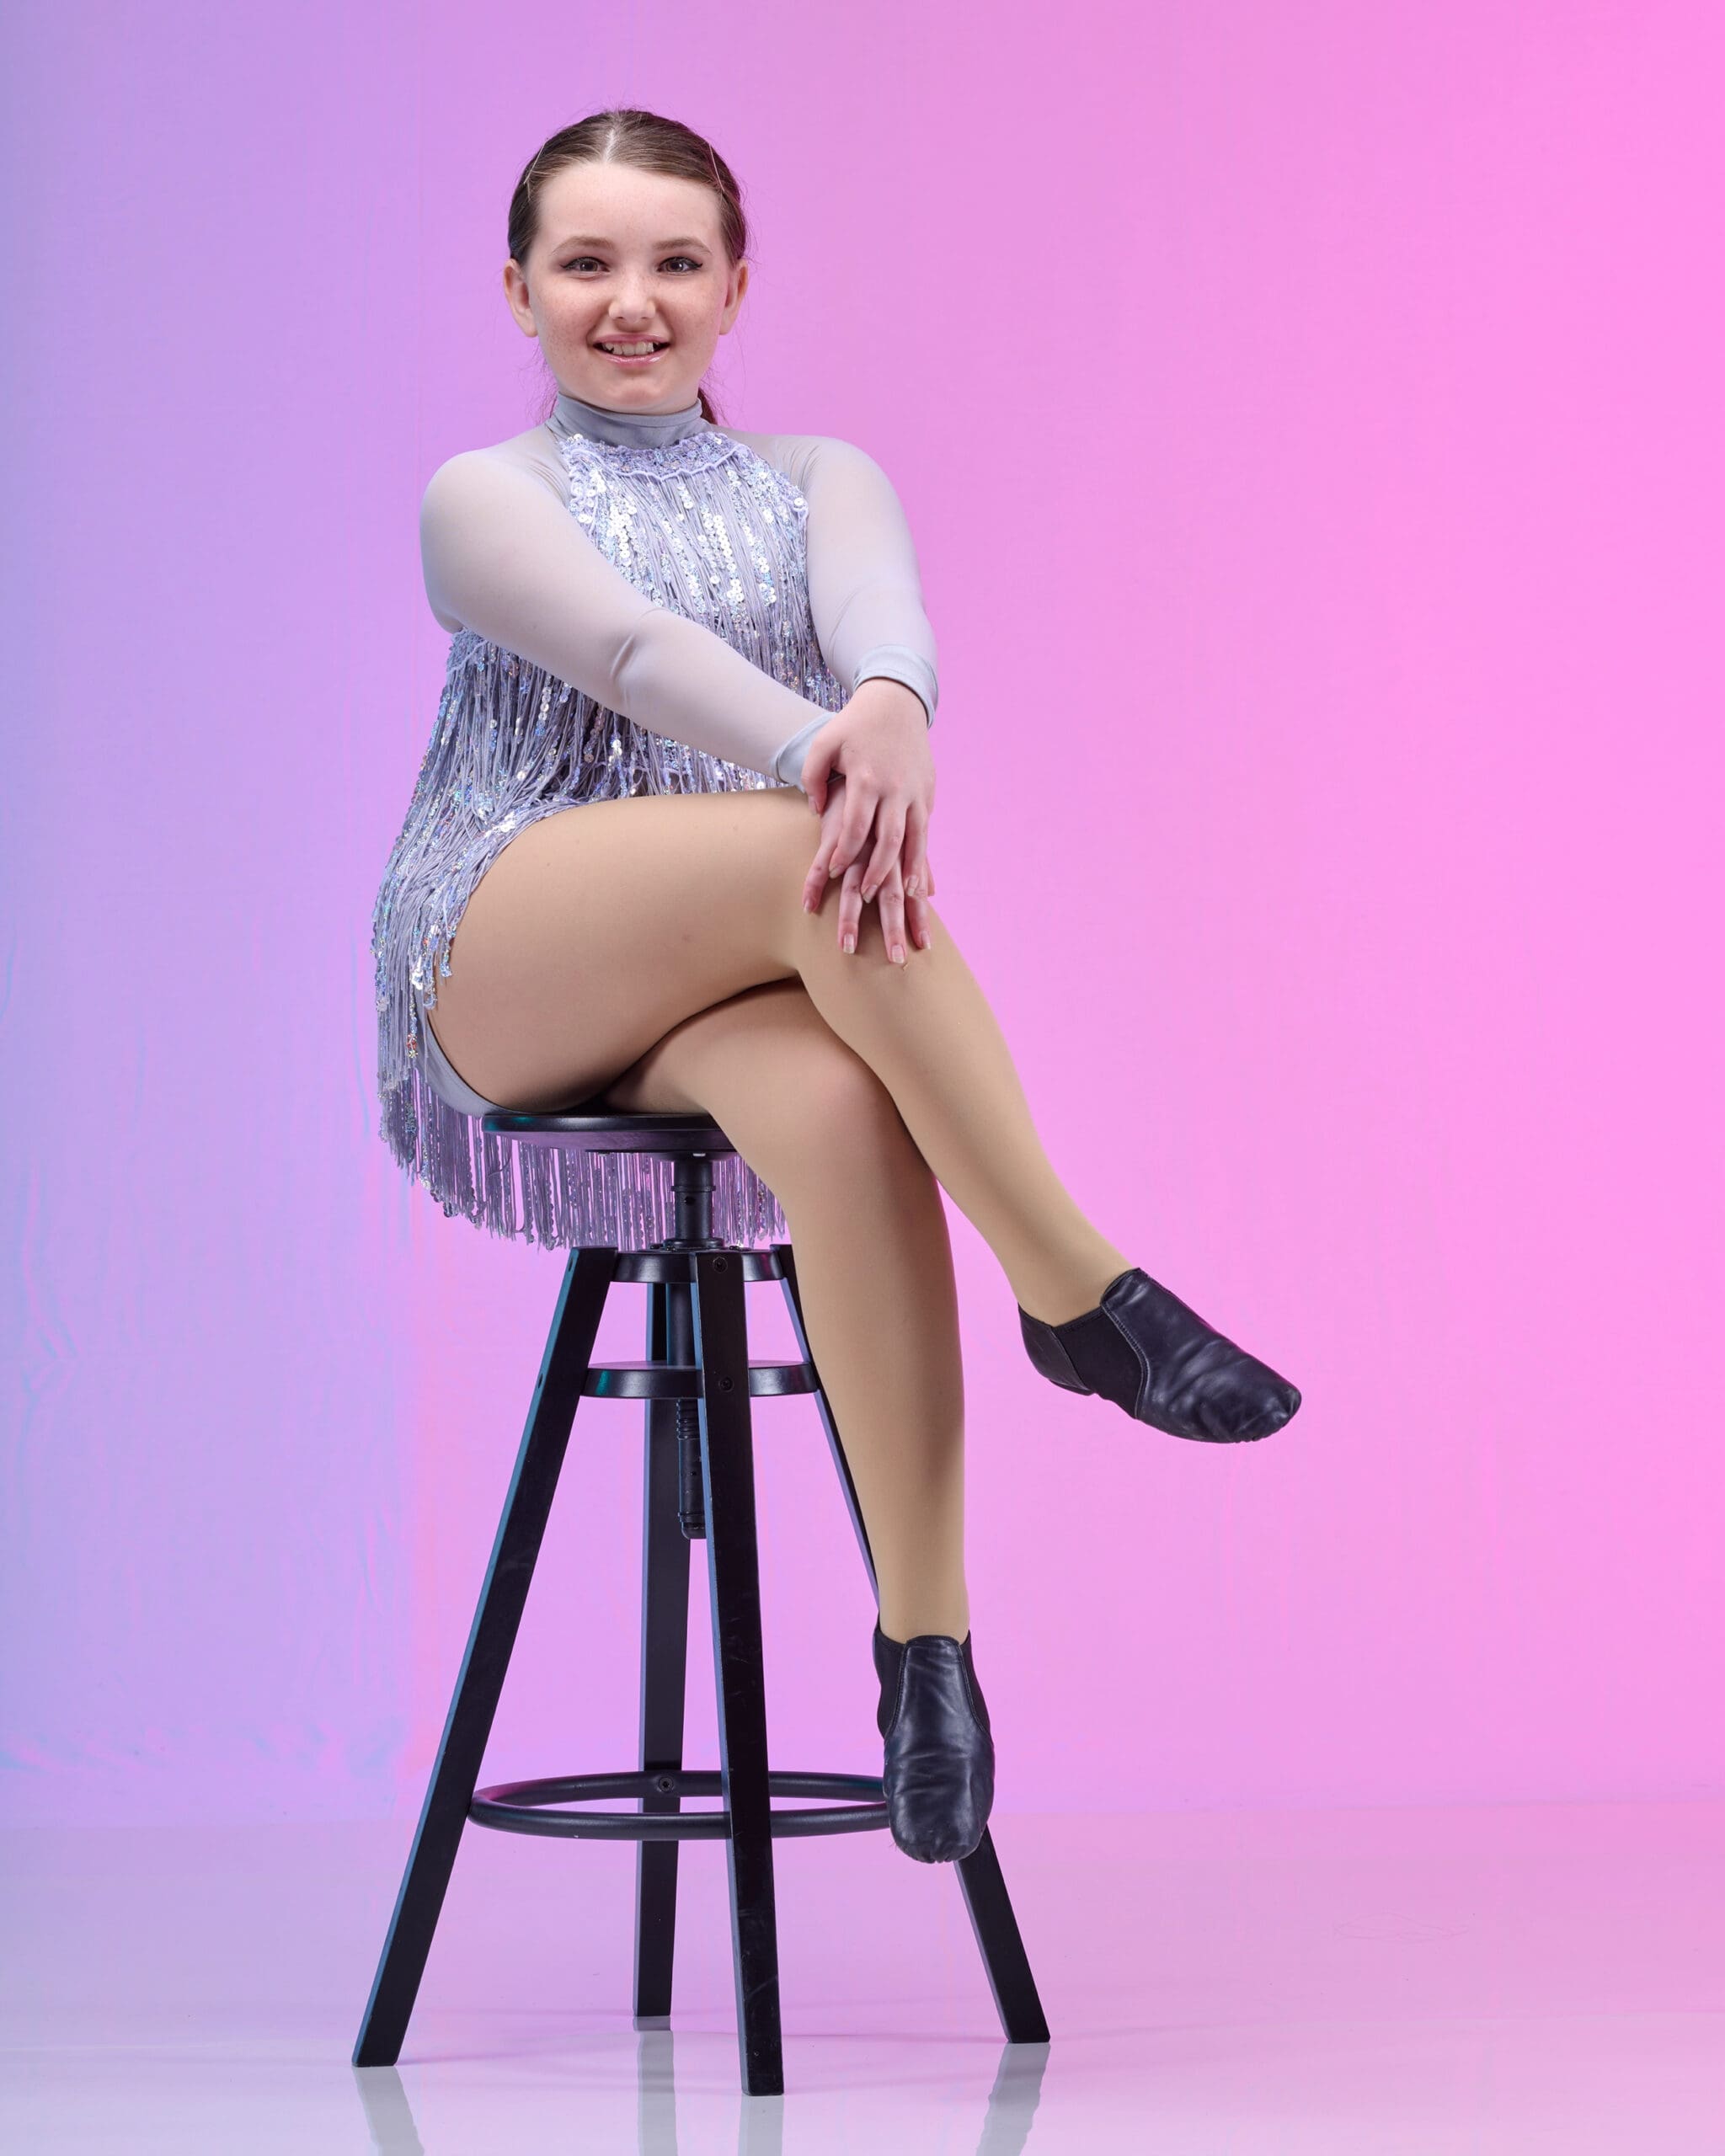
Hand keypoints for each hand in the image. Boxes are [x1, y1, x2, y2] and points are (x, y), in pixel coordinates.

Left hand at [797, 680, 936, 950]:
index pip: (855, 826)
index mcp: (866, 778)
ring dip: (910, 871)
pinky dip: (923, 857)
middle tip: (867, 896)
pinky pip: (926, 832)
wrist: (896, 702)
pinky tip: (922, 880)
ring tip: (907, 898)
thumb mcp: (824, 744)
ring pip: (915, 840)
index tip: (834, 871)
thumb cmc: (854, 725)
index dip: (844, 852)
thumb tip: (817, 811)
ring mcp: (916, 792)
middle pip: (888, 840)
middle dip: (879, 872)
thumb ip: (814, 779)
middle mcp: (895, 788)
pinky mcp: (928, 793)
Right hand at [812, 778, 932, 962]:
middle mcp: (882, 849)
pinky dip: (812, 884)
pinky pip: (818, 862)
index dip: (918, 918)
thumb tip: (930, 892)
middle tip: (898, 961)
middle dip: (894, 928)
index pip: (912, 891)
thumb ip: (917, 862)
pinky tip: (807, 907)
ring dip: (851, 918)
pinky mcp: (832, 830)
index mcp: (901, 851)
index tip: (924, 947)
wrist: (871, 753)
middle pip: (889, 895)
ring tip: (848, 948)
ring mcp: (856, 842)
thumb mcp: (907, 830)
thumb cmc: (888, 797)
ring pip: (853, 886)